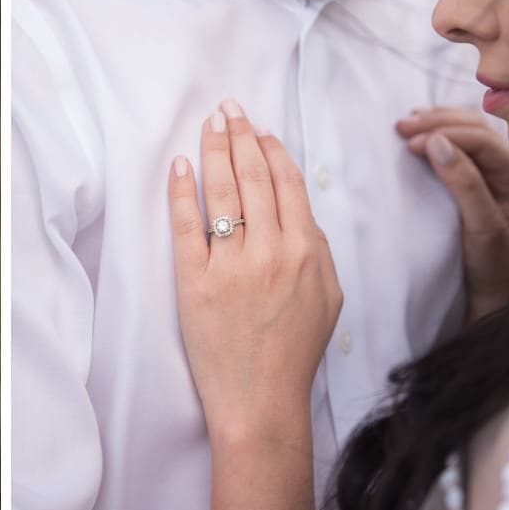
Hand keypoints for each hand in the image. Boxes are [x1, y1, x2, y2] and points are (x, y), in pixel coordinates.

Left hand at [169, 100, 341, 440]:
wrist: (262, 401)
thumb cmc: (294, 353)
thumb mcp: (328, 298)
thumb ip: (317, 250)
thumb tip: (299, 212)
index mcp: (307, 251)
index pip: (288, 184)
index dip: (272, 149)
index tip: (259, 128)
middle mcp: (271, 251)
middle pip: (254, 178)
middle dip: (240, 136)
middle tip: (228, 108)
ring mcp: (231, 266)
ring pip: (224, 192)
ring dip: (215, 151)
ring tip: (209, 124)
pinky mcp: (195, 283)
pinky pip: (187, 226)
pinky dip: (183, 191)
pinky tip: (180, 166)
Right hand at [396, 107, 508, 324]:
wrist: (493, 287)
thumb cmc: (490, 262)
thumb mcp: (481, 227)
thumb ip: (464, 184)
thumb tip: (436, 143)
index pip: (481, 140)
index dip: (445, 133)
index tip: (409, 142)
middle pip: (476, 127)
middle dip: (437, 122)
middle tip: (400, 125)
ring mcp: (501, 168)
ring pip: (471, 128)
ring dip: (438, 121)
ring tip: (407, 122)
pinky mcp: (485, 173)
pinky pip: (466, 140)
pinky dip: (442, 130)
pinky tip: (423, 130)